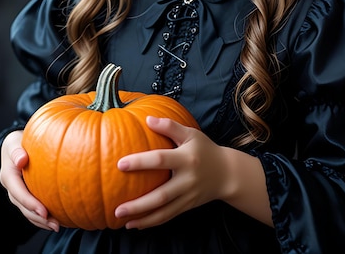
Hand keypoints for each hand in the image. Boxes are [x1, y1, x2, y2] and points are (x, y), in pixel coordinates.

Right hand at [0, 130, 58, 231]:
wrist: (16, 145)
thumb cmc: (18, 141)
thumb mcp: (14, 142)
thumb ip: (17, 151)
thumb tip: (22, 160)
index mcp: (8, 175)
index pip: (18, 193)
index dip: (30, 204)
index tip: (44, 211)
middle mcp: (11, 187)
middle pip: (23, 207)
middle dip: (38, 217)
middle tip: (55, 224)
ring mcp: (17, 193)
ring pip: (27, 211)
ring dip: (41, 221)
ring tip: (58, 226)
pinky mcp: (25, 194)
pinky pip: (32, 209)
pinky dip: (42, 216)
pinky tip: (56, 220)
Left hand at [114, 116, 231, 228]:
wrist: (227, 173)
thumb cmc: (205, 149)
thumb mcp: (191, 133)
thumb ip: (170, 126)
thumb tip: (147, 119)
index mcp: (186, 158)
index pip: (160, 160)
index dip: (140, 162)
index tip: (120, 164)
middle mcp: (187, 180)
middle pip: (161, 195)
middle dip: (139, 204)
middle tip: (117, 209)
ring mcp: (188, 196)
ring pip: (164, 211)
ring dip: (143, 218)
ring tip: (122, 221)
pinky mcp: (188, 206)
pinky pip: (168, 216)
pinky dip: (152, 222)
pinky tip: (136, 224)